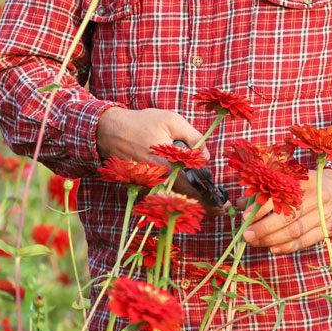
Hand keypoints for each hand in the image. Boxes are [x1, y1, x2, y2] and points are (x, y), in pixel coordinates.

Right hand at [95, 107, 217, 210]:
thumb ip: (193, 138)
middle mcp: (156, 180)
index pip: (191, 191)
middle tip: (220, 209)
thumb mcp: (172, 121)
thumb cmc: (142, 123)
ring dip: (190, 204)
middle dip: (203, 206)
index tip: (222, 206)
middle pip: (183, 201)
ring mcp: (147, 185)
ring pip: (172, 200)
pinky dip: (174, 197)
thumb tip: (206, 156)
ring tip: (208, 204)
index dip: (208, 201)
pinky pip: (161, 194)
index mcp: (166, 166)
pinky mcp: (141, 185)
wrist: (110, 130)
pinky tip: (186, 194)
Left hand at [239, 169, 331, 254]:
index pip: (282, 195)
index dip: (263, 206)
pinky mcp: (327, 229)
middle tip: (246, 234)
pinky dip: (288, 247)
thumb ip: (267, 190)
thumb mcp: (293, 179)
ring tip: (255, 242)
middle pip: (288, 216)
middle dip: (265, 228)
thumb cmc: (312, 183)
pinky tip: (273, 248)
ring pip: (295, 231)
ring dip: (272, 239)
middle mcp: (317, 197)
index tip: (246, 214)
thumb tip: (241, 203)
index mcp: (306, 181)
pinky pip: (305, 241)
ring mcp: (324, 215)